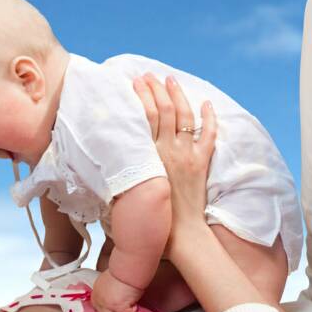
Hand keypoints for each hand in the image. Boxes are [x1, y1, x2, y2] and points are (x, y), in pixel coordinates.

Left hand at [91, 270, 142, 311]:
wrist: (127, 269)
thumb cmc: (121, 271)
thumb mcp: (107, 282)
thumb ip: (106, 292)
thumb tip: (111, 298)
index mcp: (96, 292)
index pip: (97, 307)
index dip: (107, 309)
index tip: (113, 309)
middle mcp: (99, 299)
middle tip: (122, 307)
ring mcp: (107, 305)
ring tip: (128, 304)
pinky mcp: (118, 307)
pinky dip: (133, 309)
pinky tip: (134, 300)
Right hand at [133, 74, 216, 259]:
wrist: (181, 234)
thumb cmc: (151, 218)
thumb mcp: (127, 192)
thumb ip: (119, 173)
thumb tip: (102, 160)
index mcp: (148, 156)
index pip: (144, 116)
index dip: (141, 96)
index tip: (134, 82)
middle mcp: (168, 150)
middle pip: (163, 109)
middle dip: (155, 89)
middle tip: (148, 77)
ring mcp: (187, 154)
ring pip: (184, 116)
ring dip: (177, 95)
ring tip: (170, 80)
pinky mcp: (202, 163)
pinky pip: (209, 134)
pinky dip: (209, 117)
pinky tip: (206, 104)